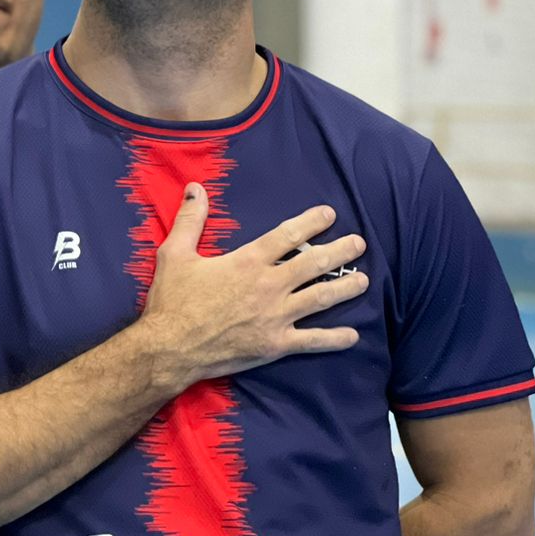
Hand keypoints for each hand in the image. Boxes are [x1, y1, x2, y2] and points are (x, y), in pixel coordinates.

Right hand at [139, 183, 367, 391]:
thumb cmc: (171, 300)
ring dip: (346, 288)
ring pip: (321, 298)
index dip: (311, 222)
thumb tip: (195, 188)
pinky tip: (353, 335)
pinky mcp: (275, 344)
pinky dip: (335, 338)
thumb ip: (190, 220)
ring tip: (364, 280)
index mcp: (247, 261)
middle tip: (359, 244)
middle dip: (340, 251)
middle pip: (314, 264)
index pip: (288, 235)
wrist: (170, 347)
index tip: (330, 214)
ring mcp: (276, 316)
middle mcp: (268, 285)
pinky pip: (312, 340)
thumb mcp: (174, 254)